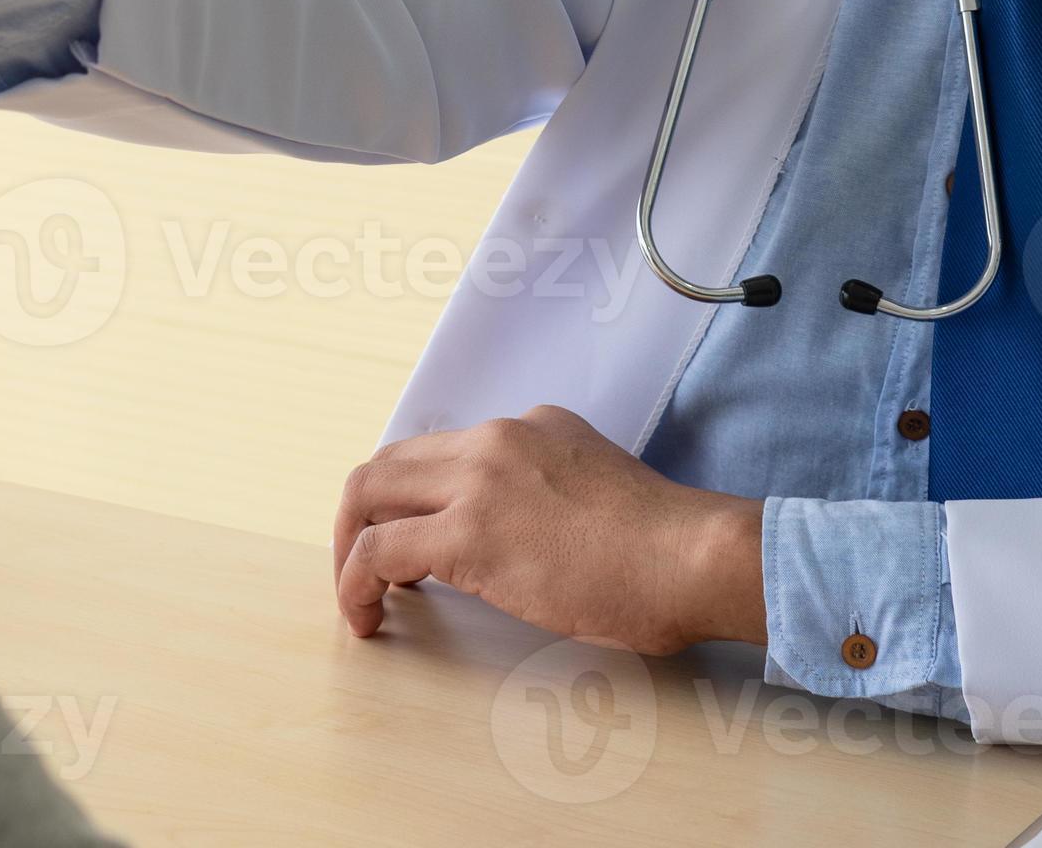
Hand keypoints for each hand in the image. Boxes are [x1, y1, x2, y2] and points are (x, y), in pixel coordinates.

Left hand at [331, 405, 764, 652]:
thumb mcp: (599, 486)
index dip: (413, 499)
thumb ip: (552, 495)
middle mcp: (493, 439)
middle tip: (362, 566)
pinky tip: (367, 615)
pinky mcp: (468, 535)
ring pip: (369, 495)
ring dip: (350, 548)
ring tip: (359, 597)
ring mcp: (477, 482)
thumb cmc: (666, 546)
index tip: (411, 541)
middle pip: (389, 463)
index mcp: (529, 427)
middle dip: (361, 514)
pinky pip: (379, 552)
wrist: (691, 555)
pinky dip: (356, 582)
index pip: (441, 453)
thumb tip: (523, 543)